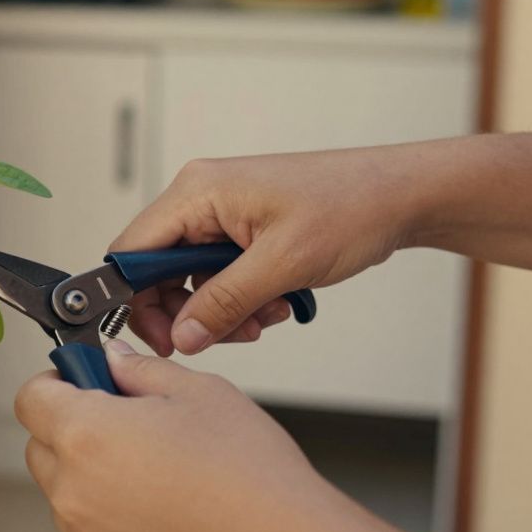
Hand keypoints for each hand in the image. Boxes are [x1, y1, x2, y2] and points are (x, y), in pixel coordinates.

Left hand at [16, 342, 513, 531]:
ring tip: (162, 473)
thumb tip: (113, 360)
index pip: (31, 397)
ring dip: (96, 477)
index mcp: (86, 435)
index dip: (57, 379)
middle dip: (74, 428)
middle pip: (42, 448)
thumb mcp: (200, 393)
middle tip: (128, 422)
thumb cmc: (253, 480)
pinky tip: (169, 512)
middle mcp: (75, 493)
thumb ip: (141, 370)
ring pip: (70, 495)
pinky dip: (117, 521)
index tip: (82, 378)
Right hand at [110, 149, 420, 354]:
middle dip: (188, 312)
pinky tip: (275, 304)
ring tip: (262, 319)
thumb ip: (224, 303)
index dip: (135, 299)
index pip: (132, 251)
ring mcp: (221, 214)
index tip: (163, 338)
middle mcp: (200, 198)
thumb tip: (182, 336)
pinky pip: (218, 276)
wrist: (399, 196)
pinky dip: (241, 300)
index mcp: (197, 192)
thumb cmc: (350, 207)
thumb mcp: (283, 264)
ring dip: (220, 311)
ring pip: (190, 280)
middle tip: (218, 337)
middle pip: (157, 270)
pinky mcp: (241, 230)